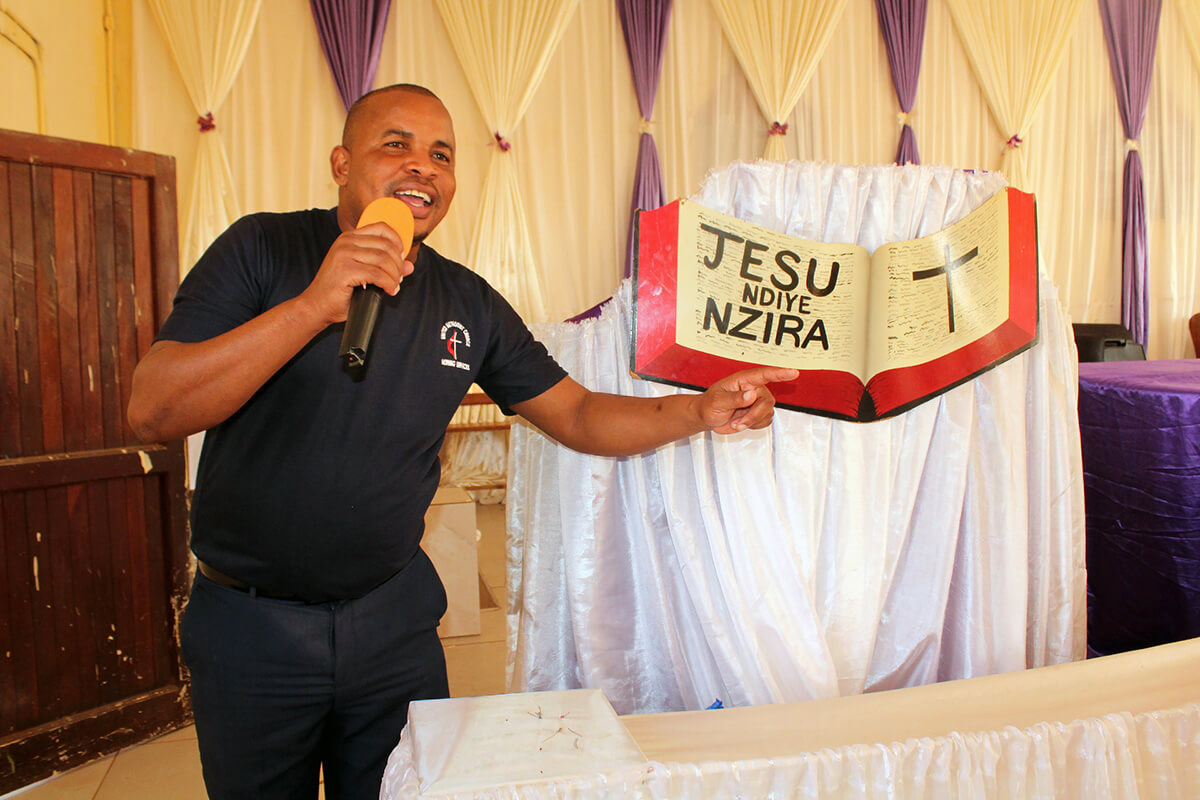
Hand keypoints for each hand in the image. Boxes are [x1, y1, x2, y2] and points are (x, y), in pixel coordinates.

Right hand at [297, 221, 413, 324]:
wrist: (316, 306)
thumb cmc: (339, 291)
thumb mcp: (365, 274)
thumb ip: (386, 267)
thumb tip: (410, 266)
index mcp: (349, 238)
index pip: (382, 228)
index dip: (397, 242)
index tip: (401, 258)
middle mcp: (346, 242)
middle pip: (386, 245)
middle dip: (398, 264)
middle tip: (398, 279)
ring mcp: (344, 254)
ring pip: (384, 260)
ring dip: (394, 276)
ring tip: (394, 287)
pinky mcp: (345, 270)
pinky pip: (377, 274)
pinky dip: (389, 284)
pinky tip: (389, 291)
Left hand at [696, 367, 797, 433]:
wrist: (708, 416)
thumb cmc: (710, 404)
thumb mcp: (717, 401)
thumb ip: (734, 398)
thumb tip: (752, 395)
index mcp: (743, 380)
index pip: (764, 374)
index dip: (780, 373)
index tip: (793, 373)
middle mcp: (754, 388)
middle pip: (767, 401)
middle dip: (752, 416)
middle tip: (736, 422)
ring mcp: (759, 401)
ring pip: (767, 413)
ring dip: (751, 421)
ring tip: (735, 421)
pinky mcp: (760, 413)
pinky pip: (765, 421)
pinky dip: (753, 425)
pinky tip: (742, 422)